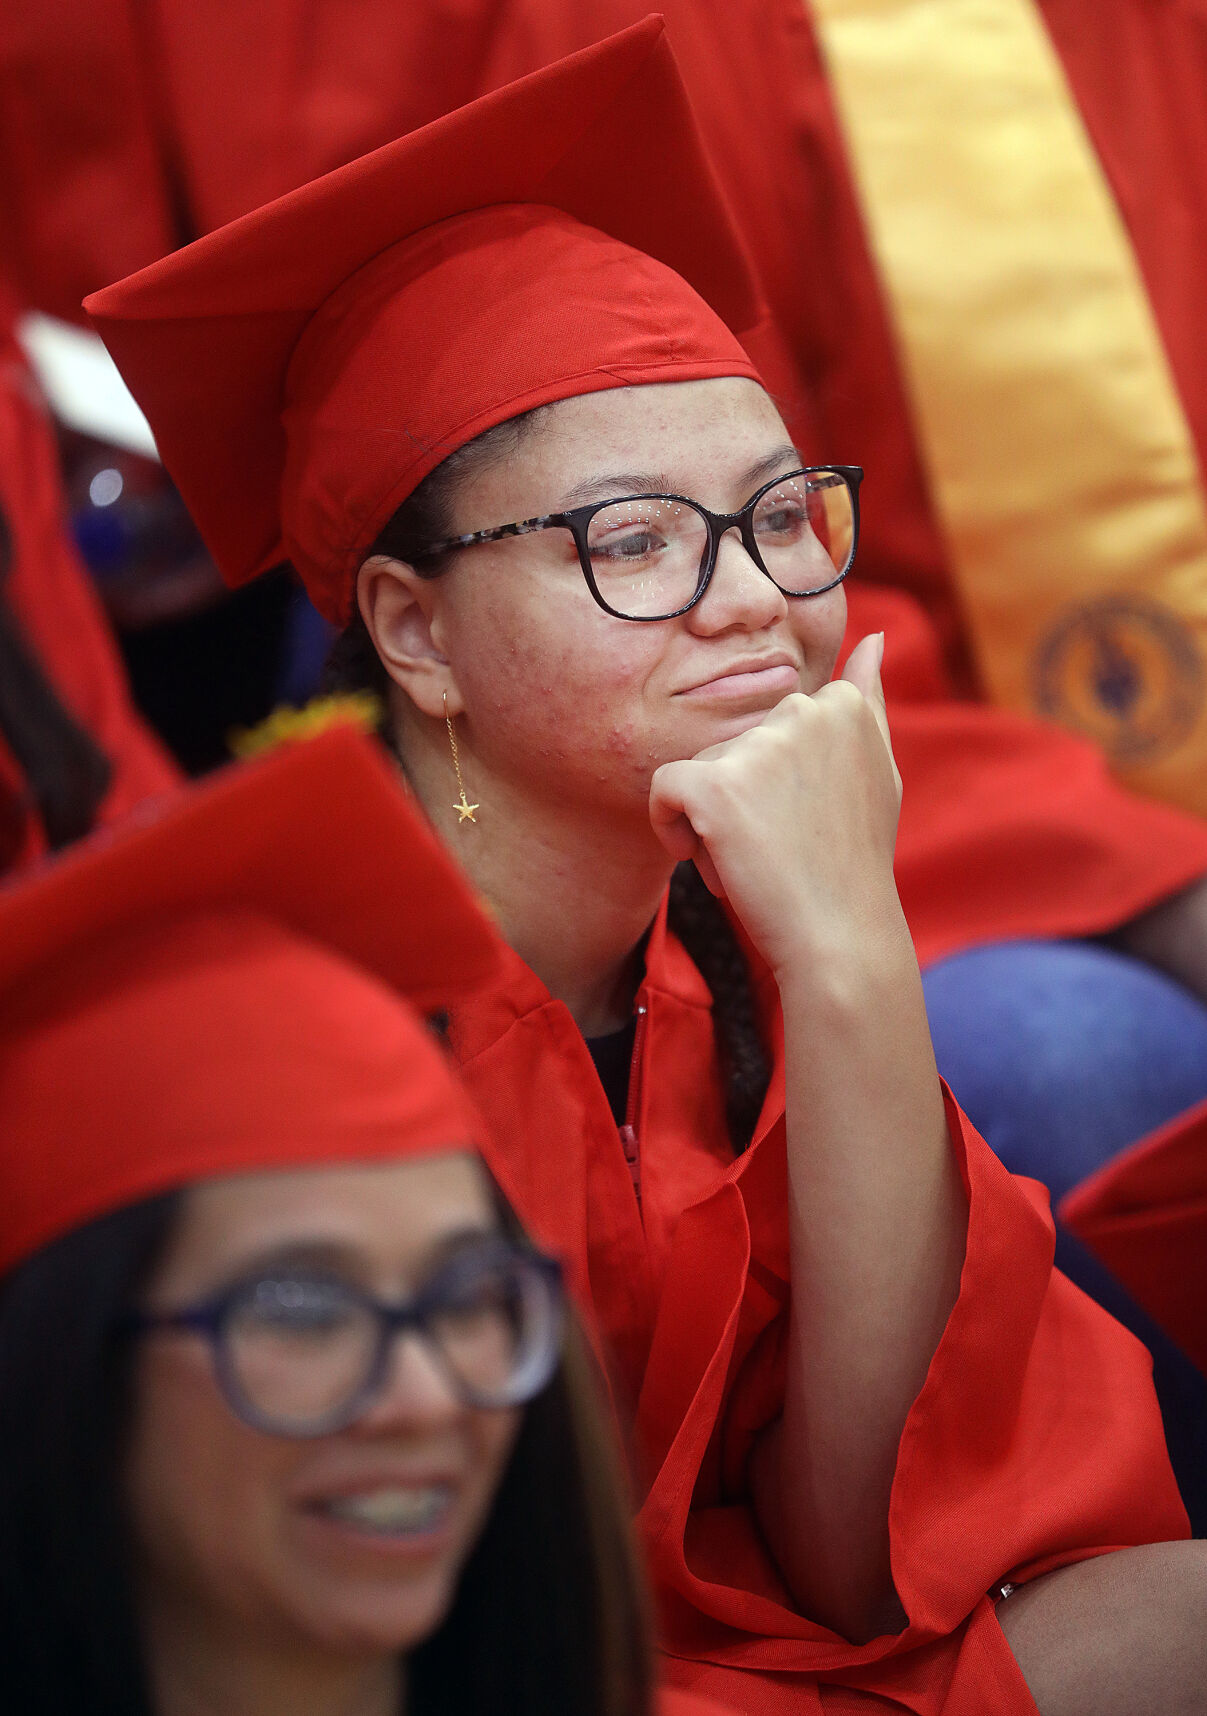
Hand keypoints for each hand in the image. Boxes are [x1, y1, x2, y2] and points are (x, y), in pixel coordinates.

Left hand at [648, 633, 902, 976]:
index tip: (805, 822)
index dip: (776, 784)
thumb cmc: (854, 861)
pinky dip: (672, 828)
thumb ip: (869, 700)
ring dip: (714, 823)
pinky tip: (712, 860)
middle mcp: (802, 712)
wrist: (839, 935)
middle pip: (732, 747)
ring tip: (760, 861)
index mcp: (840, 704)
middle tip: (784, 846)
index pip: (769, 730)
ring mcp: (759, 747)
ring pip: (700, 772)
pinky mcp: (715, 784)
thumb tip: (873, 637)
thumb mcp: (878, 772)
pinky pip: (664, 789)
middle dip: (744, 799)